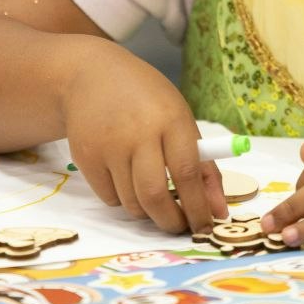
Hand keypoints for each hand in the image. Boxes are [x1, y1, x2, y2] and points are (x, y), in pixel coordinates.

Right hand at [61, 48, 227, 233]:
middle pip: (154, 195)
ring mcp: (108, 145)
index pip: (187, 173)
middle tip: (177, 226)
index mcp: (170, 119)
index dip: (198, 207)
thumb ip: (203, 166)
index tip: (205, 227)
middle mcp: (138, 132)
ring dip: (146, 210)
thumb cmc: (145, 99)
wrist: (91, 75)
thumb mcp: (180, 119)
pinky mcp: (85, 156)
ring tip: (151, 194)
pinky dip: (122, 199)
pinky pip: (110, 198)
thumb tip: (217, 212)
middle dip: (170, 221)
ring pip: (131, 202)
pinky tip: (124, 177)